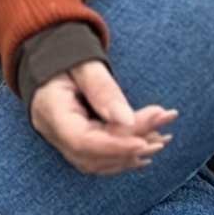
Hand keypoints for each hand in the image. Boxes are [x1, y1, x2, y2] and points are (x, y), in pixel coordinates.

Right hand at [28, 59, 177, 174]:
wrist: (50, 53)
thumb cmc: (65, 52)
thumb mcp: (85, 64)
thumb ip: (103, 90)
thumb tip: (127, 120)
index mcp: (50, 109)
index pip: (81, 140)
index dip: (114, 146)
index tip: (145, 142)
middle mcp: (52, 131)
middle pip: (92, 154)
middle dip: (130, 145)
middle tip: (163, 122)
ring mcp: (61, 139)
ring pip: (97, 162)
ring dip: (131, 153)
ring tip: (162, 136)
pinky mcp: (74, 141)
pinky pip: (98, 158)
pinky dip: (124, 155)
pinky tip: (148, 146)